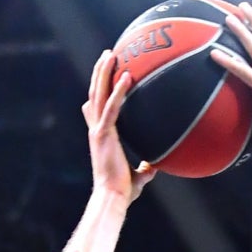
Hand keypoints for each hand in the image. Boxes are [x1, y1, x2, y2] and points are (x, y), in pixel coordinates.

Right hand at [84, 51, 154, 201]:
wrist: (113, 198)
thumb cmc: (122, 191)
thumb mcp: (137, 176)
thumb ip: (145, 169)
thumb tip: (155, 165)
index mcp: (102, 137)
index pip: (96, 109)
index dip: (98, 92)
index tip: (104, 76)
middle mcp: (96, 130)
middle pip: (95, 94)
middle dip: (99, 73)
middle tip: (108, 54)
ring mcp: (98, 130)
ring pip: (98, 94)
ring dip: (103, 72)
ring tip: (110, 53)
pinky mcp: (104, 134)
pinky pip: (112, 107)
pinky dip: (118, 91)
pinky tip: (127, 76)